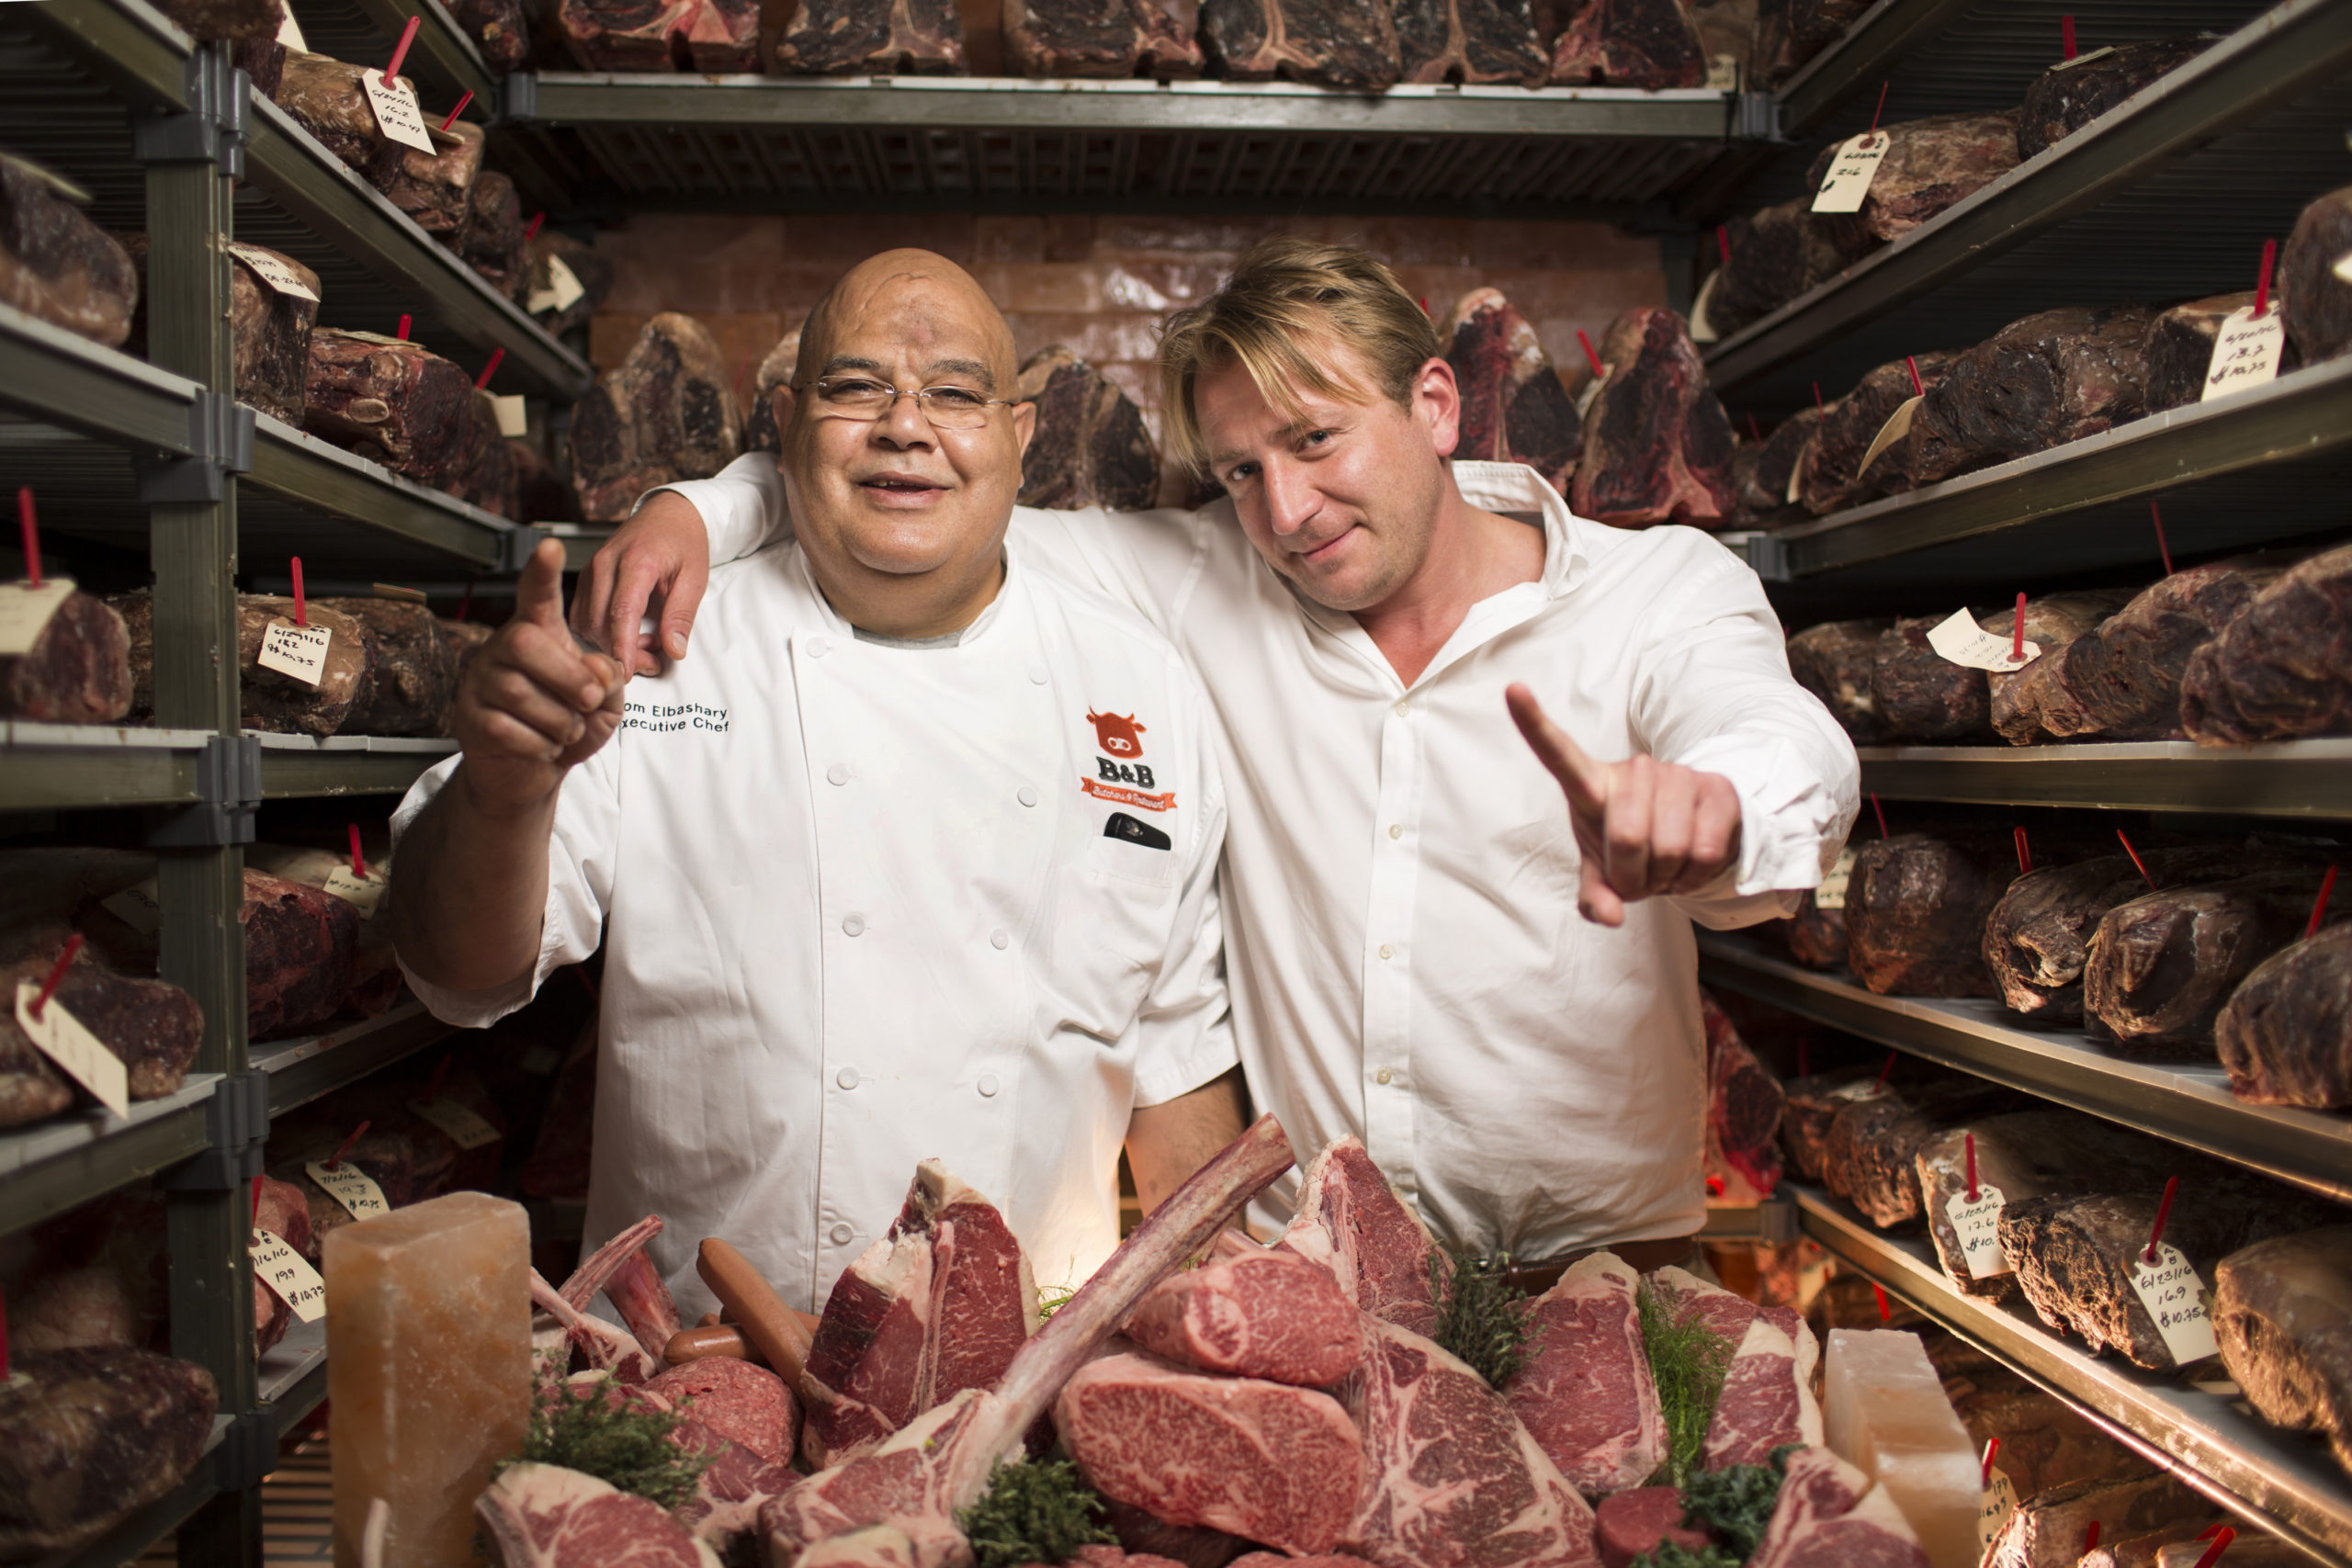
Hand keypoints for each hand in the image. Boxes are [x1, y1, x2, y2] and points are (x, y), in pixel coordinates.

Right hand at [456, 539, 624, 811]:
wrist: (531, 772)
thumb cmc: (569, 724)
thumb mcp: (604, 701)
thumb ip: (608, 680)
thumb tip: (596, 668)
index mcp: (538, 634)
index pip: (537, 596)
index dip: (543, 572)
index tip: (551, 545)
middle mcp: (503, 649)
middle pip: (526, 643)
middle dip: (569, 677)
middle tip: (590, 700)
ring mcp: (479, 682)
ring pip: (517, 691)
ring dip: (559, 720)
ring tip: (567, 730)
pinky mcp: (468, 717)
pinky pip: (506, 728)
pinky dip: (540, 745)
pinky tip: (545, 747)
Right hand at [570, 491, 713, 676]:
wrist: (668, 513)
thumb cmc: (684, 542)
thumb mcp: (695, 577)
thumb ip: (682, 615)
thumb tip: (673, 650)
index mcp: (637, 561)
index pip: (622, 612)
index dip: (622, 647)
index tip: (625, 673)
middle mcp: (606, 564)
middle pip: (599, 622)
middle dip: (622, 651)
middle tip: (654, 660)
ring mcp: (592, 569)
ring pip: (585, 621)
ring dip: (610, 643)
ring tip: (644, 643)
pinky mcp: (586, 576)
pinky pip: (581, 614)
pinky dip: (598, 632)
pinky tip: (624, 632)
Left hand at [1506, 683, 1742, 927]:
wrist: (1693, 842)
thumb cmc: (1633, 854)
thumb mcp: (1603, 876)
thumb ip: (1594, 896)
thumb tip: (1608, 915)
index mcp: (1591, 784)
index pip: (1558, 753)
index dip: (1534, 723)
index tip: (1512, 688)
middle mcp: (1634, 770)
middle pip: (1626, 838)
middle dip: (1633, 877)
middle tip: (1639, 875)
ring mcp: (1678, 775)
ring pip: (1669, 849)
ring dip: (1665, 878)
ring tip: (1664, 867)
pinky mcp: (1718, 788)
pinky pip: (1703, 852)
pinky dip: (1694, 877)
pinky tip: (1690, 865)